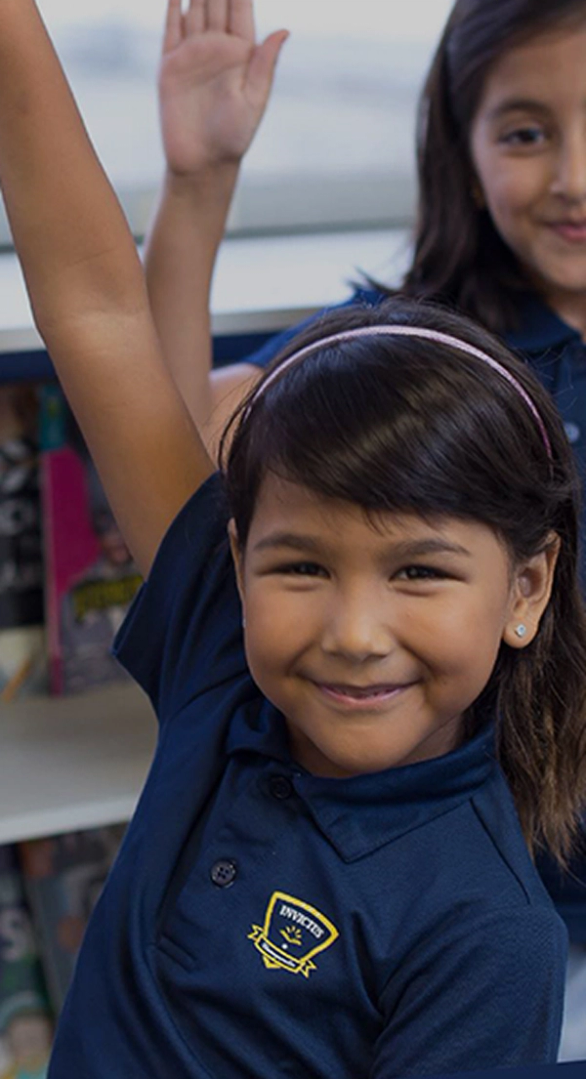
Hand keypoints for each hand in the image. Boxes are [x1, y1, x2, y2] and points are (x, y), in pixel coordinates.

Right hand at [159, 0, 287, 176]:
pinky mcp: (170, 66)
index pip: (240, 5)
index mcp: (242, 52)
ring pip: (193, 6)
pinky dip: (172, 6)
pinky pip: (170, 28)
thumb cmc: (234, 138)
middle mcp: (217, 47)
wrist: (202, 164)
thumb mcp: (254, 101)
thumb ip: (264, 64)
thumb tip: (283, 30)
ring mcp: (192, 54)